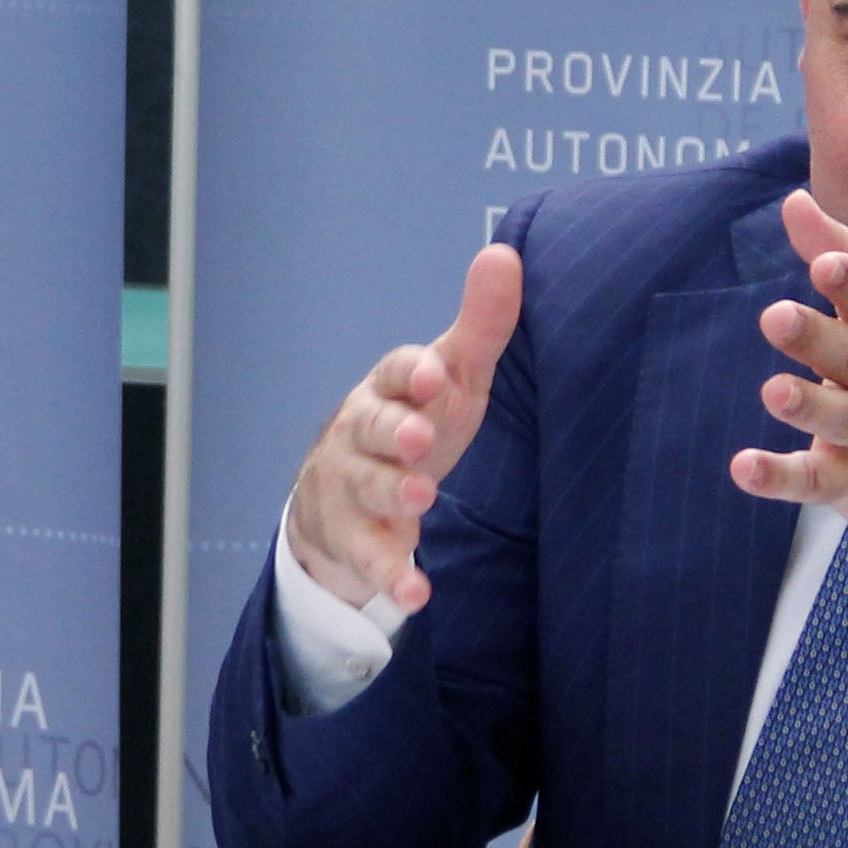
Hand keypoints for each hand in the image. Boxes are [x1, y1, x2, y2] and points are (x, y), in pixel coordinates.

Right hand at [288, 243, 524, 613]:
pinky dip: (390, 574)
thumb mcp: (452, 380)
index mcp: (389, 389)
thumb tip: (505, 254)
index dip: (412, 373)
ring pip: (364, 487)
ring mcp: (350, 488)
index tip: (435, 375)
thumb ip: (480, 326)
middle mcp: (360, 434)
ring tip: (421, 500)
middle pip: (371, 426)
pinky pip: (368, 557)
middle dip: (394, 429)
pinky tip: (416, 592)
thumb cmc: (413, 425)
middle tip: (420, 436)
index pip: (395, 372)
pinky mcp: (351, 540)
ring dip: (391, 492)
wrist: (342, 502)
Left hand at [729, 190, 847, 565]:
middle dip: (820, 338)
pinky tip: (745, 468)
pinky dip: (781, 477)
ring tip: (775, 392)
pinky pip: (816, 480)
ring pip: (843, 418)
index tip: (826, 265)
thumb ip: (847, 256)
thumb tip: (794, 201)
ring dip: (809, 405)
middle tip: (777, 318)